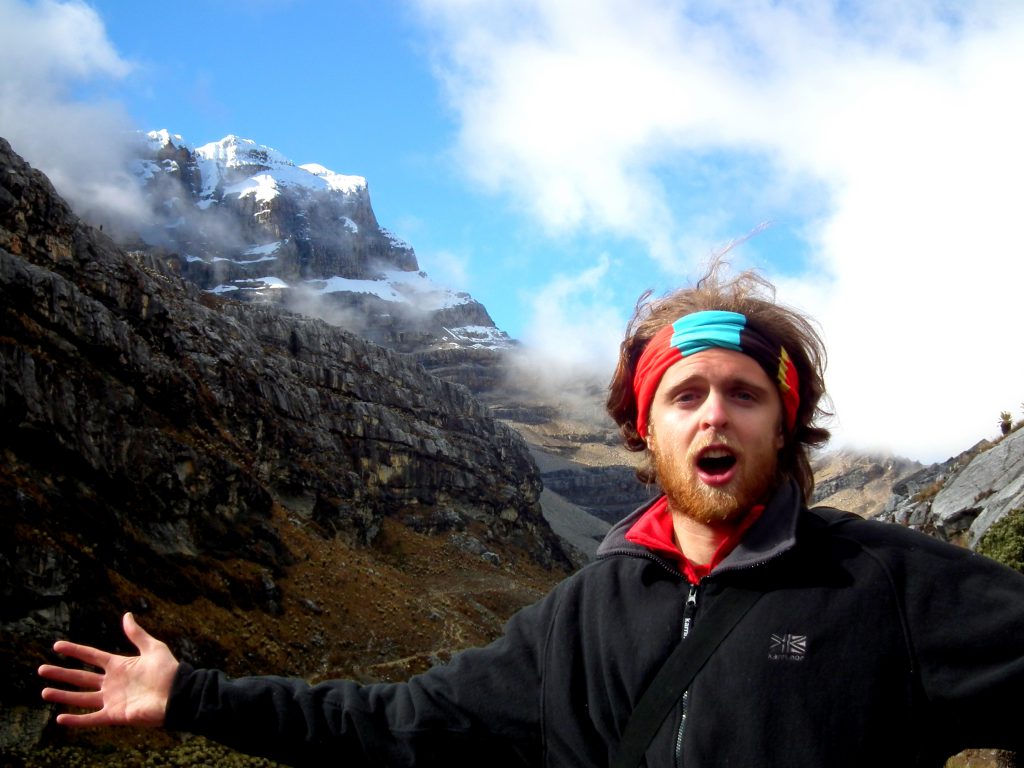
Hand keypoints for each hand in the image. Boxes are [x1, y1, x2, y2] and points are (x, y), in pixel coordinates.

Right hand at [38, 612, 178, 727]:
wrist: (177, 694)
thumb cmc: (168, 671)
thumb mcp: (152, 647)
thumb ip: (137, 634)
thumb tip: (127, 615)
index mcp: (120, 665)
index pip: (91, 656)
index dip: (75, 651)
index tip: (57, 646)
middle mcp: (112, 683)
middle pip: (81, 677)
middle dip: (61, 673)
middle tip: (41, 669)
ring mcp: (112, 699)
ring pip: (81, 698)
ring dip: (63, 695)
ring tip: (44, 691)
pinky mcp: (114, 715)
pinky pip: (91, 719)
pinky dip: (76, 720)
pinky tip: (59, 718)